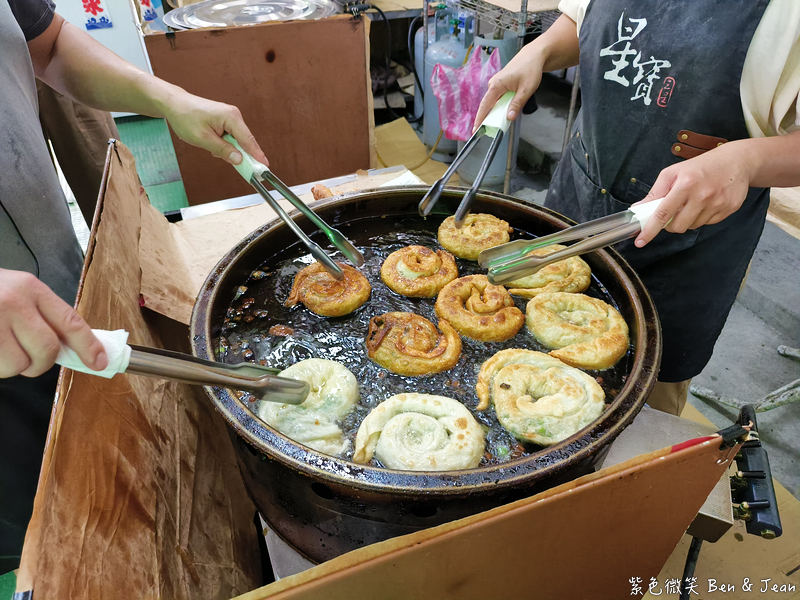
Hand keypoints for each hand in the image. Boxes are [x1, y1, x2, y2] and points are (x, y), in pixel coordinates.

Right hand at [0, 269, 107, 377]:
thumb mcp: (18, 292)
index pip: (70, 321)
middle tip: (29, 360)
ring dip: (12, 367)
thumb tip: (73, 349)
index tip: (100, 362)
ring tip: (1, 349)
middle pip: (47, 350)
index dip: (88, 345)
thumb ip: (43, 316)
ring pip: (19, 364)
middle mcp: (13, 302)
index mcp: (31, 289)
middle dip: (41, 363)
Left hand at [161, 92, 268, 166]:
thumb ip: (223, 150)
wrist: (175, 104)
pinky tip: (211, 143)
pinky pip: (231, 136)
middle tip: (234, 165)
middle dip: (238, 154)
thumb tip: (239, 160)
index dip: (257, 155)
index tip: (265, 166)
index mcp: (231, 117)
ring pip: (237, 140)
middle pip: (244, 141)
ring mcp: (231, 117)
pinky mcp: (226, 120)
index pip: (248, 140)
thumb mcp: (203, 138)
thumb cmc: (186, 118)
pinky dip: (224, 144)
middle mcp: (234, 115)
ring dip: (227, 149)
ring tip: (210, 147)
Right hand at [473, 47, 545, 130]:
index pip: (485, 105)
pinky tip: (505, 112)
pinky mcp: (501, 85)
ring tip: (499, 123)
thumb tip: (509, 118)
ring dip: (495, 112)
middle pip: (487, 105)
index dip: (479, 119)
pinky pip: (498, 99)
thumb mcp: (526, 89)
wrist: (534, 55)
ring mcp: (496, 84)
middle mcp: (494, 84)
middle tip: (488, 131)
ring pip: (493, 102)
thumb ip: (517, 104)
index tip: (475, 129)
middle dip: (487, 118)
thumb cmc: (530, 69)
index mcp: (497, 85)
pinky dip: (500, 106)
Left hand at [634, 140, 751, 246]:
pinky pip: (708, 223)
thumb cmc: (700, 166)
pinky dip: (702, 217)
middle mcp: (702, 195)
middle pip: (678, 226)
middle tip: (673, 212)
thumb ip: (655, 192)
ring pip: (692, 226)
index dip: (650, 230)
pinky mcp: (729, 209)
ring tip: (693, 202)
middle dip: (671, 225)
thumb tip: (638, 209)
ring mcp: (718, 203)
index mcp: (685, 184)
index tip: (640, 242)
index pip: (663, 213)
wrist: (737, 161)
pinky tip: (706, 203)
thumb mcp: (673, 172)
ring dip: (688, 220)